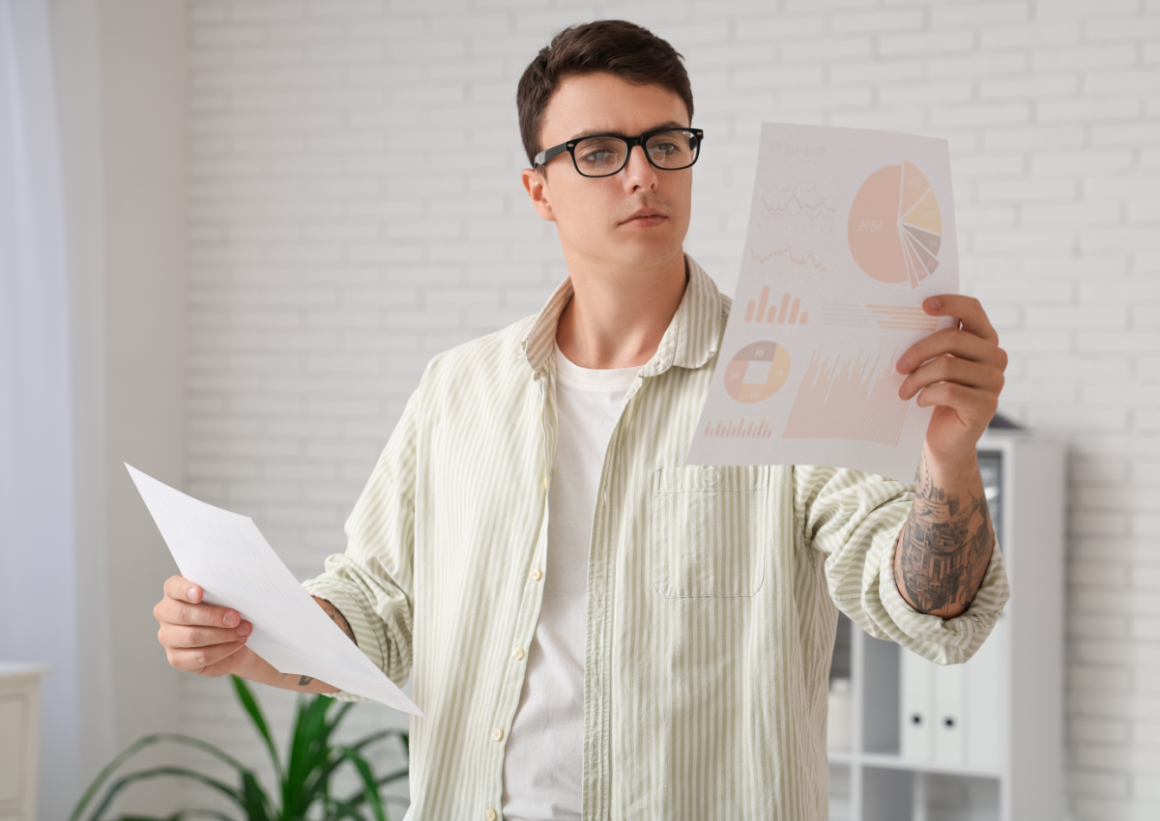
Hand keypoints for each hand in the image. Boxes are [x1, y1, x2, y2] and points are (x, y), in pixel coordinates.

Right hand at [154, 575, 266, 678]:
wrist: (238, 638)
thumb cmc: (228, 611)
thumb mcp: (227, 597)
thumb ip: (223, 591)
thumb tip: (234, 590)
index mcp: (174, 591)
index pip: (173, 587)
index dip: (185, 590)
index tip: (200, 594)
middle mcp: (166, 613)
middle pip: (183, 615)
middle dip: (213, 617)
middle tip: (236, 618)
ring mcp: (167, 637)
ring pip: (192, 637)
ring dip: (223, 635)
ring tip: (242, 631)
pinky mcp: (176, 658)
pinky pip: (200, 656)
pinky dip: (223, 650)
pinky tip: (236, 643)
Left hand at [896, 295, 1006, 462]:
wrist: (945, 440)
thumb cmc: (936, 395)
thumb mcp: (934, 365)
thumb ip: (932, 343)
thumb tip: (902, 321)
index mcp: (984, 339)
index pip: (972, 309)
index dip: (950, 302)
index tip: (923, 304)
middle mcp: (995, 357)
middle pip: (952, 338)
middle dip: (918, 351)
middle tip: (898, 366)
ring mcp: (994, 382)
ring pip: (946, 366)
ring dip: (916, 378)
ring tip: (904, 390)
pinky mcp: (986, 406)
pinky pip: (949, 391)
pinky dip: (927, 396)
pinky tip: (920, 402)